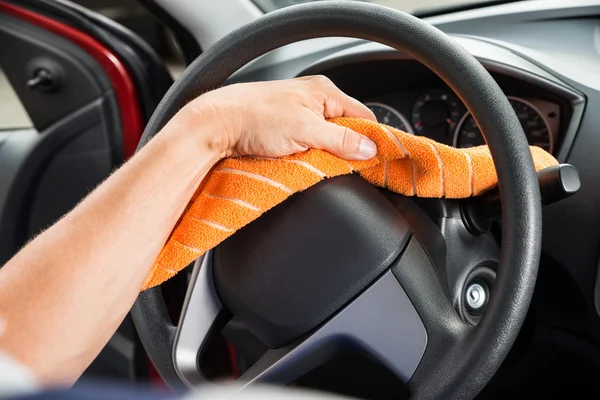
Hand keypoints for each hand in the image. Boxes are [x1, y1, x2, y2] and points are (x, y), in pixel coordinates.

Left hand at [185, 76, 377, 159]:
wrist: (217, 125)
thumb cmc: (255, 117)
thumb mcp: (306, 131)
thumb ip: (341, 141)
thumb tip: (369, 149)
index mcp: (324, 92)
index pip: (363, 117)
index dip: (370, 140)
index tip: (373, 161)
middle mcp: (314, 100)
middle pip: (345, 130)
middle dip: (344, 149)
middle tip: (339, 164)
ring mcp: (299, 115)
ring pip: (326, 140)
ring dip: (324, 154)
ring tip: (313, 160)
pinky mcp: (285, 130)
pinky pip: (308, 145)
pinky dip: (308, 155)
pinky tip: (301, 161)